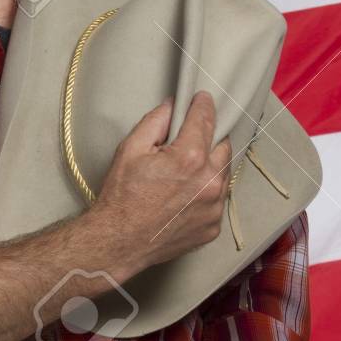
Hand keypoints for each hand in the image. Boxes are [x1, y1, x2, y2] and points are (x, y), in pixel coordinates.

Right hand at [92, 90, 232, 280]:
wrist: (118, 241)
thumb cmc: (121, 197)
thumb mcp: (130, 149)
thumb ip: (156, 121)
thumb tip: (173, 106)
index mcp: (189, 158)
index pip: (205, 119)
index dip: (203, 105)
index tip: (202, 99)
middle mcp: (209, 182)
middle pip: (222, 146)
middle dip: (208, 138)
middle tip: (189, 141)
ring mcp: (213, 207)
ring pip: (223, 174)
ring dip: (209, 167)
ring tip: (185, 173)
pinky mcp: (212, 226)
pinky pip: (217, 201)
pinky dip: (206, 194)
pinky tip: (185, 197)